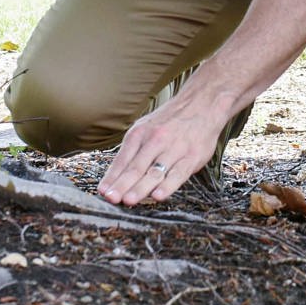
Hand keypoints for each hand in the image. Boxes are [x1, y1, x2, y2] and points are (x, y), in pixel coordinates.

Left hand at [99, 91, 235, 206]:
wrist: (202, 104)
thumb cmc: (171, 120)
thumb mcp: (146, 128)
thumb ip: (132, 152)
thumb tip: (114, 177)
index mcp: (140, 134)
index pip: (123, 160)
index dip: (112, 177)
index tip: (103, 192)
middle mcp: (156, 140)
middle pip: (136, 167)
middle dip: (122, 185)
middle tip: (111, 198)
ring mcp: (174, 148)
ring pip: (155, 172)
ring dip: (141, 188)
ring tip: (129, 200)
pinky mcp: (192, 156)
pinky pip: (178, 173)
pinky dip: (167, 186)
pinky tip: (158, 196)